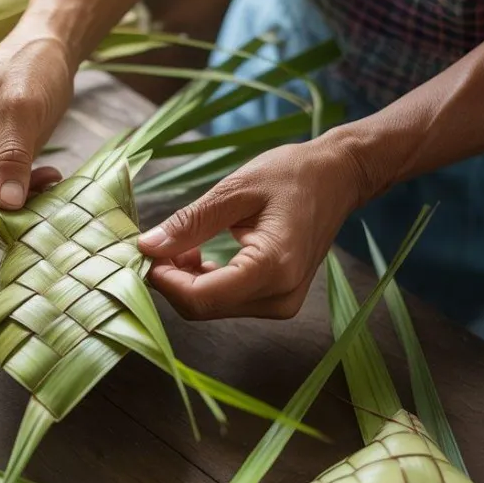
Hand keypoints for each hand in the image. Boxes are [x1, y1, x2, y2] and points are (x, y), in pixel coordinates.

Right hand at [0, 33, 75, 226]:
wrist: (54, 50)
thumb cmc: (31, 64)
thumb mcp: (22, 108)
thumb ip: (11, 157)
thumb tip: (6, 204)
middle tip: (22, 209)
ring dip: (14, 196)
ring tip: (46, 182)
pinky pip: (5, 185)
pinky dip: (26, 188)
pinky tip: (49, 176)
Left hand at [137, 139, 371, 319]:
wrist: (338, 178)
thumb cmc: (292, 175)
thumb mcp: (235, 190)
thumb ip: (191, 222)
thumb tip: (147, 247)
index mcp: (273, 268)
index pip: (200, 297)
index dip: (164, 279)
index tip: (145, 250)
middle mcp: (279, 297)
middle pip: (202, 307)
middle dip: (171, 280)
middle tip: (159, 243)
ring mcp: (282, 304)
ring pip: (211, 307)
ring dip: (186, 281)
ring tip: (184, 242)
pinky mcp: (278, 300)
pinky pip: (227, 302)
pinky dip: (204, 282)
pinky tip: (200, 254)